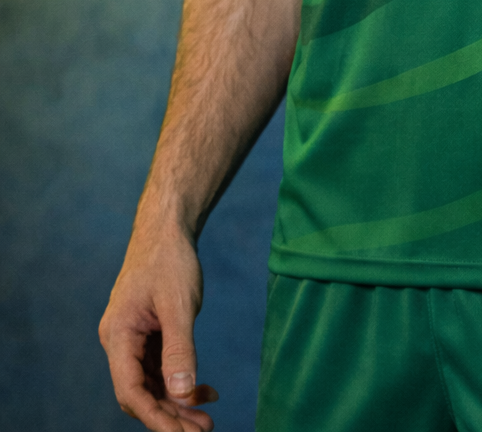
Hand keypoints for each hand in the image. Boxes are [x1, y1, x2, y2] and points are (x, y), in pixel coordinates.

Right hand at [99, 223, 218, 430]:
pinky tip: (205, 391)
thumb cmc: (170, 259)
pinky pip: (159, 368)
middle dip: (170, 416)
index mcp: (118, 335)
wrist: (167, 227)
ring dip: (177, 404)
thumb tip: (182, 396)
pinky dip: (180, 382)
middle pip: (140, 393)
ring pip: (151, 384)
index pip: (131, 391)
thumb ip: (180, 350)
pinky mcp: (146, 334)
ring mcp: (131, 339)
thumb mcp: (179, 305)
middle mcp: (118, 341)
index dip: (156, 418)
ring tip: (206, 420)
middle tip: (204, 431)